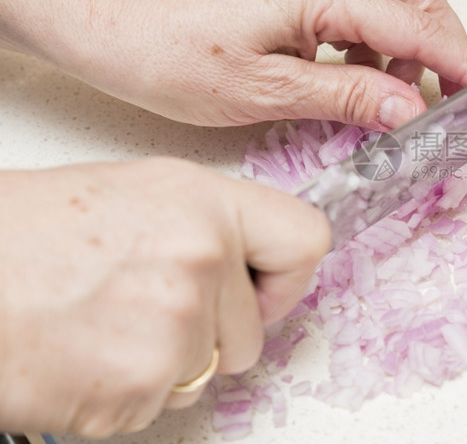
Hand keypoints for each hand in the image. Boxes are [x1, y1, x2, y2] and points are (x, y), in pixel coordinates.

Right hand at [0, 158, 329, 436]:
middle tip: (141, 307)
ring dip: (163, 363)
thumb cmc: (24, 233)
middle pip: (253, 331)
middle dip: (208, 334)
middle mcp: (201, 258)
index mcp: (203, 202)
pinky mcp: (141, 385)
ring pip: (206, 372)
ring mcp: (174, 325)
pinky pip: (162, 403)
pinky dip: (127, 392)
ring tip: (102, 323)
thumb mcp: (137, 195)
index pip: (306, 240)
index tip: (263, 289)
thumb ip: (210, 228)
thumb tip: (253, 267)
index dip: (286, 277)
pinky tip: (84, 352)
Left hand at [63, 0, 466, 128]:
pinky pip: (361, 14)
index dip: (458, 59)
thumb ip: (348, 97)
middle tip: (455, 97)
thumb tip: (409, 109)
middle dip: (444, 45)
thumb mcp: (267, 91)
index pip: (412, 25)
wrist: (116, 31)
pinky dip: (378, 50)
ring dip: (411, 49)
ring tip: (402, 101)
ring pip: (392, 3)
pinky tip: (365, 85)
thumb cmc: (174, 58)